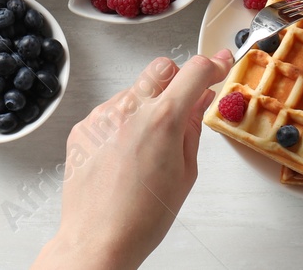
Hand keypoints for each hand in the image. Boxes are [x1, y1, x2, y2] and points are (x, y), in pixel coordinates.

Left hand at [32, 50, 230, 269]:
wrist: (98, 239)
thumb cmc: (142, 217)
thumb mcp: (184, 173)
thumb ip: (192, 128)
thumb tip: (200, 100)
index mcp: (162, 120)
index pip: (194, 72)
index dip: (212, 65)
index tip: (219, 64)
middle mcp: (129, 109)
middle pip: (161, 68)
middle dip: (177, 79)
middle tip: (182, 105)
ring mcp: (102, 115)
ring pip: (134, 90)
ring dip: (146, 105)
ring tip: (147, 147)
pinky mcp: (83, 126)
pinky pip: (110, 110)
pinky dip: (122, 123)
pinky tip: (123, 155)